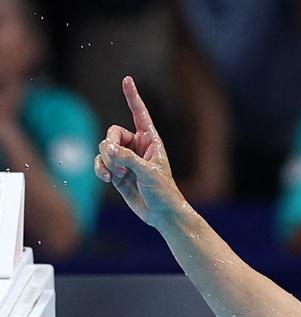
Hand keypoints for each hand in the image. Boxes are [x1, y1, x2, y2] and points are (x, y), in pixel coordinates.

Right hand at [94, 76, 184, 227]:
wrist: (162, 214)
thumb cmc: (164, 192)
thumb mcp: (149, 173)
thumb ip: (127, 159)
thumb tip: (107, 149)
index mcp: (150, 141)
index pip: (139, 113)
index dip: (132, 97)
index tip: (127, 79)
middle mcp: (137, 146)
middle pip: (112, 133)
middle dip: (110, 146)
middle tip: (115, 161)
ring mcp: (125, 159)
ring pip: (104, 148)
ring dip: (105, 160)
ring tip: (115, 174)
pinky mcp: (116, 172)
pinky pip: (100, 162)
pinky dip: (99, 168)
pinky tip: (106, 178)